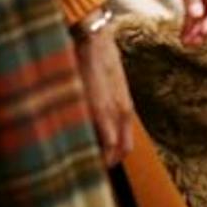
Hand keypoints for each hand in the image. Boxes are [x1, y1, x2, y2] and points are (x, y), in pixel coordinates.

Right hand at [72, 23, 135, 164]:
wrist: (94, 38)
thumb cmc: (98, 55)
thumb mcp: (109, 81)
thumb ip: (106, 100)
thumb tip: (96, 110)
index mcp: (125, 107)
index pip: (125, 143)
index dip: (113, 155)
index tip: (100, 160)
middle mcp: (123, 113)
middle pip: (122, 151)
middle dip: (108, 163)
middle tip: (91, 168)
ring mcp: (112, 113)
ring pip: (112, 150)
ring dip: (99, 159)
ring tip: (83, 164)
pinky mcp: (99, 110)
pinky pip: (102, 141)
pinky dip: (93, 150)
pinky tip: (80, 153)